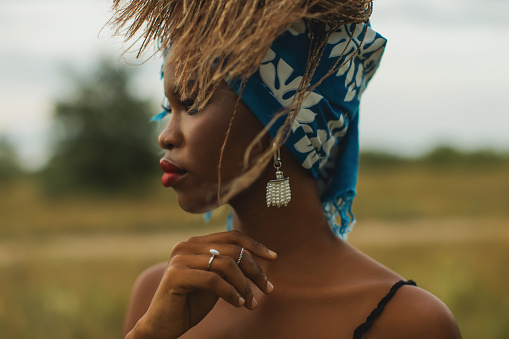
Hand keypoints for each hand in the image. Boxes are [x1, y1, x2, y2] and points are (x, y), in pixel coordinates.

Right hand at [128, 230, 276, 338]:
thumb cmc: (191, 303)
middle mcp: (186, 245)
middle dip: (255, 269)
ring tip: (251, 302)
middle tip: (268, 288)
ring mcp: (180, 258)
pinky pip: (214, 280)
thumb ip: (229, 266)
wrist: (164, 325)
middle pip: (232, 249)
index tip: (273, 257)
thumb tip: (258, 259)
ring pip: (225, 264)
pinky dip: (231, 293)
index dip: (254, 245)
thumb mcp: (216, 280)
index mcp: (196, 243)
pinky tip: (239, 304)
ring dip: (244, 285)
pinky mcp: (176, 275)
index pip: (231, 236)